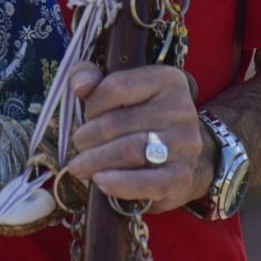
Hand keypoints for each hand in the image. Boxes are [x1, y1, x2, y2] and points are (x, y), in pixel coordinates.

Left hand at [64, 64, 210, 212]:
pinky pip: (147, 182)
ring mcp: (184, 144)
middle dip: (87, 137)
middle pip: (118, 122)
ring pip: (129, 151)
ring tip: (78, 167)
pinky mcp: (181, 176)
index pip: (117, 87)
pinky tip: (100, 182)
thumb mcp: (119, 89)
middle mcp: (180, 109)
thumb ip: (90, 76)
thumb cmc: (141, 118)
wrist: (180, 156)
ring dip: (95, 160)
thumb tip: (79, 86)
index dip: (92, 105)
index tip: (86, 118)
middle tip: (77, 147)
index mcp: (165, 80)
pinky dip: (120, 183)